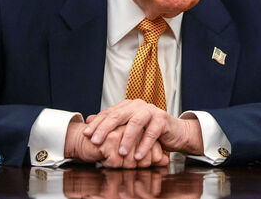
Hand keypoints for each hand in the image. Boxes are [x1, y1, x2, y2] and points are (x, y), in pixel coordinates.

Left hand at [83, 99, 203, 159]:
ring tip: (120, 152)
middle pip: (119, 116)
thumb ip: (111, 123)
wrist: (175, 132)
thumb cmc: (149, 131)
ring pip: (135, 123)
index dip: (97, 123)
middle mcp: (138, 105)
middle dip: (105, 129)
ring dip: (127, 139)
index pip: (109, 113)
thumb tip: (89, 118)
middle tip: (96, 142)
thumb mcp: (128, 128)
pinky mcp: (162, 119)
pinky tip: (138, 155)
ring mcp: (151, 110)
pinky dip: (144, 145)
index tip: (86, 135)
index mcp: (128, 105)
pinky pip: (151, 132)